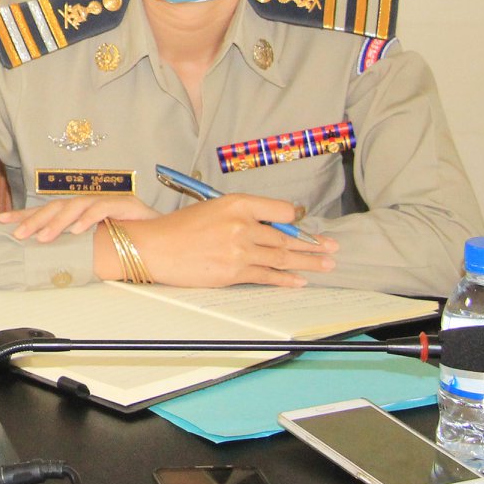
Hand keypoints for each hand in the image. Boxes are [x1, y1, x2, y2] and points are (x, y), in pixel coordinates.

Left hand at [0, 194, 158, 242]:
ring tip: (44, 237)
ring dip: (58, 222)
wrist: (166, 242)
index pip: (48, 210)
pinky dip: (89, 218)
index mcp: (80, 214)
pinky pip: (103, 208)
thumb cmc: (130, 246)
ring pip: (76, 206)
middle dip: (36, 220)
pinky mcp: (126, 204)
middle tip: (19, 234)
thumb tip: (42, 261)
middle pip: (58, 206)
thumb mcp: (95, 250)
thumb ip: (73, 250)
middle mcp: (91, 204)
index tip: (1, 221)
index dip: (25, 215)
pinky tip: (77, 229)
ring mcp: (108, 202)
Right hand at [122, 194, 337, 287]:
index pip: (281, 210)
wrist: (153, 247)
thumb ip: (241, 216)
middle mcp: (241, 224)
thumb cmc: (177, 228)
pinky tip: (300, 280)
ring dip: (308, 262)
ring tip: (326, 264)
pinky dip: (286, 279)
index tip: (305, 225)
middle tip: (331, 248)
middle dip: (312, 244)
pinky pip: (267, 276)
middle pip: (285, 237)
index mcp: (236, 203)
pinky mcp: (234, 272)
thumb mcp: (212, 209)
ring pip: (282, 257)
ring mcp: (239, 249)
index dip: (295, 220)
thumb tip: (267, 228)